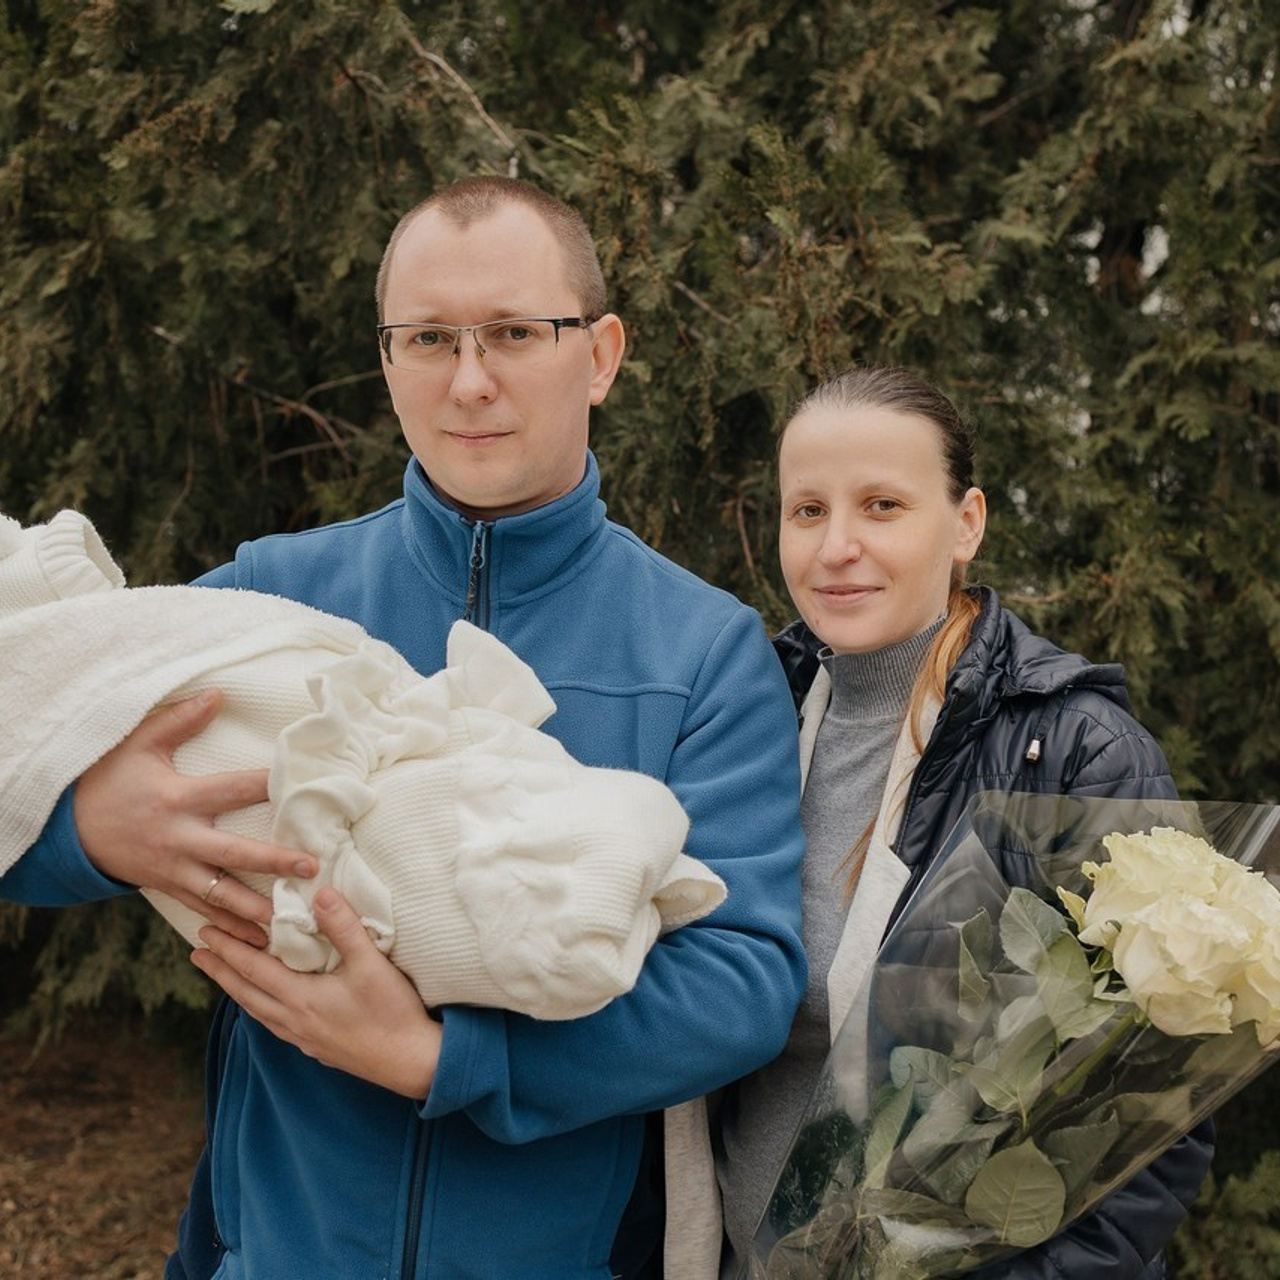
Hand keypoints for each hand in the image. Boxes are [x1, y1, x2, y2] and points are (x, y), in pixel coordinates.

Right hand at [74, 688, 317, 944]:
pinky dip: (229, 929)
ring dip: (255, 910)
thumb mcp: (139, 745)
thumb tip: (217, 693)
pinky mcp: (168, 889)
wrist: (69, 830)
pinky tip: (257, 942)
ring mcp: (173, 870)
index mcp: (177, 800)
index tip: (300, 786)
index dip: (265, 786)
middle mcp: (178, 840)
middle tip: (310, 867)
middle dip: (272, 863)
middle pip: (233, 855)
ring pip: (220, 895)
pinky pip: (202, 912)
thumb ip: (180, 721)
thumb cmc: (110, 781)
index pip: (230, 791)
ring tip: (290, 921)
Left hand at [192, 887, 441, 1098]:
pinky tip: (265, 1007)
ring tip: (224, 978)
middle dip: (221, 971)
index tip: (204, 934)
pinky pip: (274, 1024)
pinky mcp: (316, 1048)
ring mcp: (303, 1038)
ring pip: (258, 1012)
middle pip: (246, 993)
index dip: (227, 950)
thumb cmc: (392, 1012)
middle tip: (197, 953)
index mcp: (301, 999)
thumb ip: (344, 927)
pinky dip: (259, 1008)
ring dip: (236, 991)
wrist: (411, 1062)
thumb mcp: (371, 963)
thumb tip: (321, 893)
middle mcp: (294, 1021)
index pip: (253, 970)